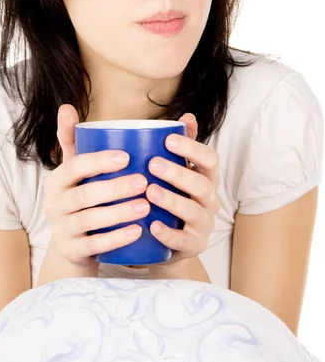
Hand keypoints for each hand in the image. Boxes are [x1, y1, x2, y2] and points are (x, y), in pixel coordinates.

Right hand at [42, 104, 149, 269]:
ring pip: (90, 220)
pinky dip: (116, 238)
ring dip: (119, 212)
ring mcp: (61, 230)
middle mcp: (54, 205)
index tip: (127, 157)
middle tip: (144, 181)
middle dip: (115, 188)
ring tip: (146, 205)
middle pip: (84, 195)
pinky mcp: (72, 252)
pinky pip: (94, 245)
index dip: (98, 161)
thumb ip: (72, 140)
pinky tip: (138, 231)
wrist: (74, 245)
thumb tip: (66, 105)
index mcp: (56, 180)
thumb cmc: (80, 197)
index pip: (74, 167)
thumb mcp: (74, 170)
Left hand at [146, 113, 220, 265]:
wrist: (167, 245)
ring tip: (150, 192)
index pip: (211, 160)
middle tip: (152, 164)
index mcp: (207, 179)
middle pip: (203, 185)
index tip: (168, 139)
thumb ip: (182, 146)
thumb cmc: (171, 200)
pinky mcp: (193, 246)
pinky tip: (153, 226)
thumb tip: (187, 115)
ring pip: (194, 212)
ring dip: (172, 200)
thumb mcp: (178, 173)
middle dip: (178, 173)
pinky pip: (184, 240)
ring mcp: (204, 225)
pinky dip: (169, 233)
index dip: (192, 148)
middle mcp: (210, 201)